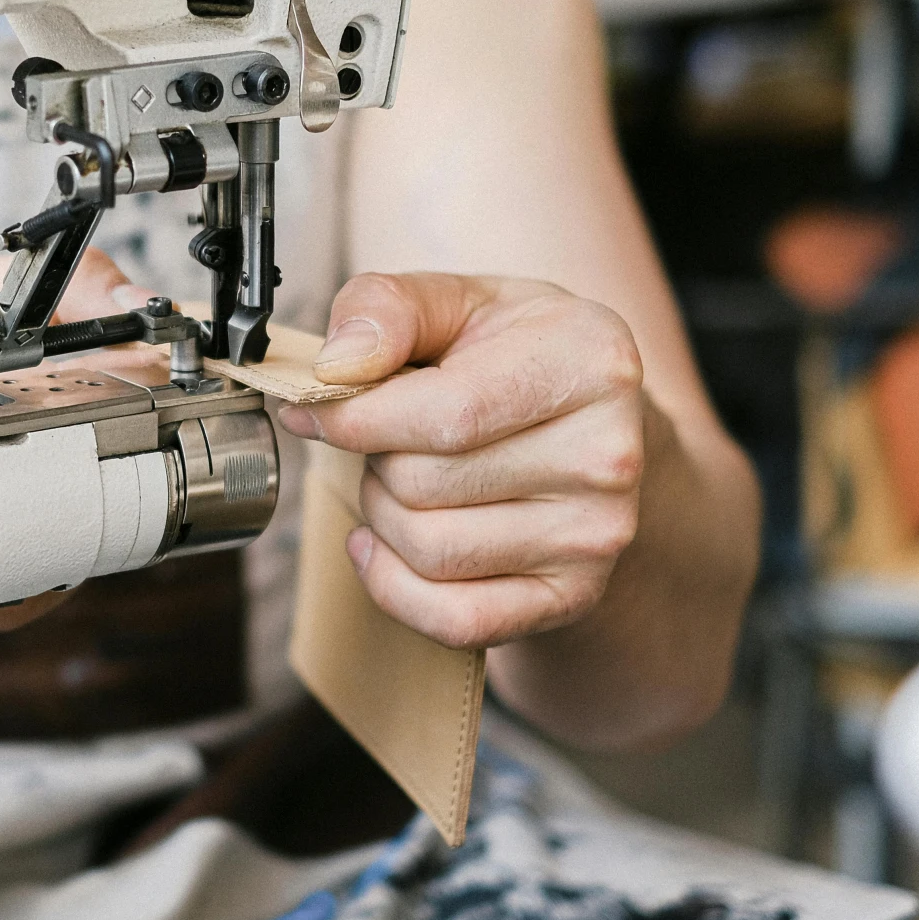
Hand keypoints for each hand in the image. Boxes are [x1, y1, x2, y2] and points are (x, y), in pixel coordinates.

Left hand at [275, 274, 646, 652]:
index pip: (444, 414)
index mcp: (587, 361)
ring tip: (401, 483)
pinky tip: (386, 549)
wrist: (591, 428)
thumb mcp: (457, 301)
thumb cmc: (514, 358)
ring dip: (384, 520)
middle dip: (374, 463)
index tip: (310, 411)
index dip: (355, 418)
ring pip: (430, 551)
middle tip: (385, 442)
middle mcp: (608, 452)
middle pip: (426, 484)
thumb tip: (337, 364)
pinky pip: (455, 618)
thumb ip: (387, 308)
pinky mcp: (575, 594)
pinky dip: (395, 588)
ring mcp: (596, 533)